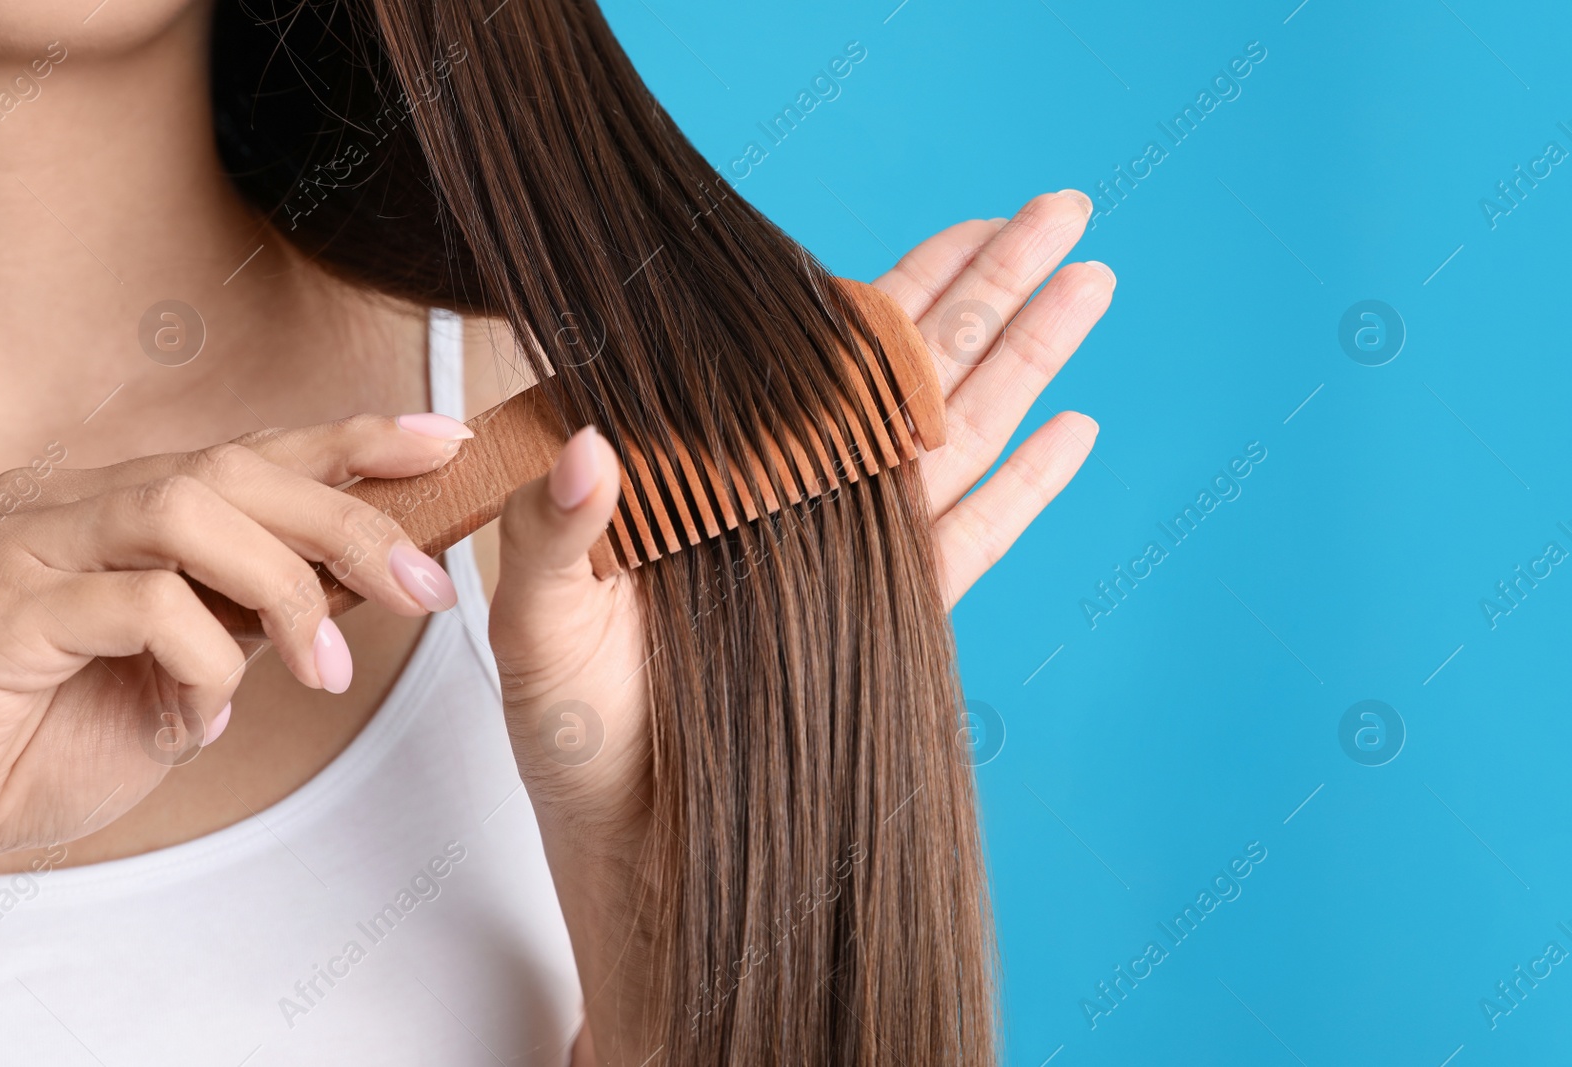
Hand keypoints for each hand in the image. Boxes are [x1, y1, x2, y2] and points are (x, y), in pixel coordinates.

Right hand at [0, 413, 471, 858]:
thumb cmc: (53, 738)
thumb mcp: (192, 667)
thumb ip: (259, 610)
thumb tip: (370, 573)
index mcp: (118, 504)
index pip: (253, 451)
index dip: (354, 440)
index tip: (441, 441)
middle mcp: (71, 502)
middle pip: (236, 468)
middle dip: (350, 523)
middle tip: (424, 588)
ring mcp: (30, 545)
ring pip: (190, 509)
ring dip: (287, 588)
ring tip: (327, 672)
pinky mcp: (4, 608)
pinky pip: (143, 606)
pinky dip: (203, 662)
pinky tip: (204, 715)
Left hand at [486, 191, 1112, 1058]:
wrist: (644, 856)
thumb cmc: (577, 743)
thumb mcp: (539, 625)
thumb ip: (559, 530)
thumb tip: (592, 442)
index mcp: (715, 475)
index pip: (815, 356)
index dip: (893, 284)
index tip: (960, 226)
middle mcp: (795, 498)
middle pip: (911, 373)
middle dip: (990, 288)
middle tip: (1063, 213)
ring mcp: (851, 554)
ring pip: (958, 437)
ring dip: (1026, 361)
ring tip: (1090, 287)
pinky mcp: (892, 621)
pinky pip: (971, 540)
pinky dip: (1026, 489)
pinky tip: (1073, 432)